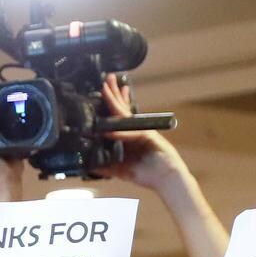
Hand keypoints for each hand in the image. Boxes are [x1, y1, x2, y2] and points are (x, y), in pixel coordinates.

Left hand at [92, 75, 185, 190]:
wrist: (167, 178)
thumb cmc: (147, 174)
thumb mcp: (121, 170)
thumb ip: (106, 167)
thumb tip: (88, 165)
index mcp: (128, 137)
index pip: (117, 118)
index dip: (111, 103)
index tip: (105, 90)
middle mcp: (134, 130)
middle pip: (121, 109)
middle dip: (114, 93)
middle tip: (107, 78)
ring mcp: (141, 130)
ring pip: (125, 112)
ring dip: (116, 98)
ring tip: (109, 83)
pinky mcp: (146, 135)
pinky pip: (129, 131)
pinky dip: (119, 130)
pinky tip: (107, 127)